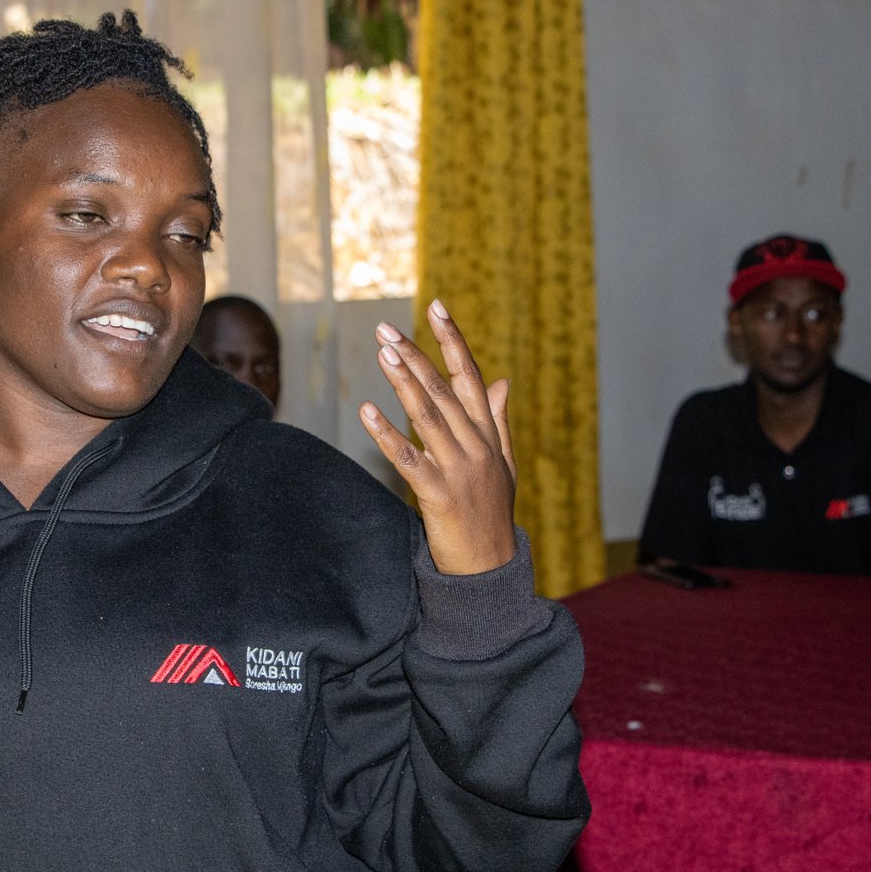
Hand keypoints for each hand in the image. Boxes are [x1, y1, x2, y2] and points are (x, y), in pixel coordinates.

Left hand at [360, 298, 517, 573]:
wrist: (490, 566)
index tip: (437, 305)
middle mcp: (476, 445)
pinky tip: (367, 411)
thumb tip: (500, 380)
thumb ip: (497, 420)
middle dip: (415, 356)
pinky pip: (408, 459)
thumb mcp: (503, 463)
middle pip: (443, 391)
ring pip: (428, 417)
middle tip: (386, 329)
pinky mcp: (438, 494)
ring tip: (383, 353)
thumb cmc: (492, 512)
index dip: (452, 340)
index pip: (470, 376)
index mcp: (488, 434)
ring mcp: (459, 469)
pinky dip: (387, 434)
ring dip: (404, 382)